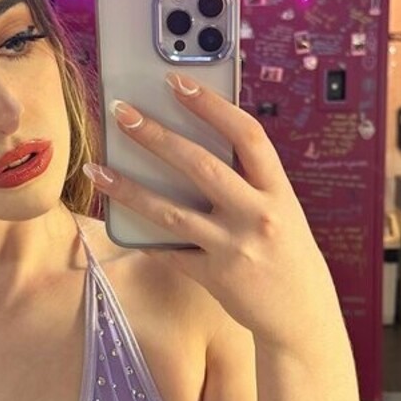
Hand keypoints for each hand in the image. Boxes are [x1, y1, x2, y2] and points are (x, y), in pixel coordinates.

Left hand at [84, 74, 338, 347]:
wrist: (304, 318)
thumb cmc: (288, 255)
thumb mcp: (282, 211)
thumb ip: (249, 183)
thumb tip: (193, 147)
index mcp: (279, 191)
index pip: (247, 135)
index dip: (212, 105)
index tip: (179, 81)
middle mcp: (259, 216)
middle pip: (201, 165)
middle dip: (157, 136)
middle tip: (122, 112)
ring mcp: (236, 249)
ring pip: (171, 213)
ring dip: (128, 188)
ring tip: (96, 169)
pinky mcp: (216, 278)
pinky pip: (170, 252)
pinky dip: (144, 236)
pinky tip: (117, 220)